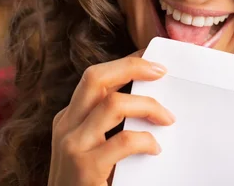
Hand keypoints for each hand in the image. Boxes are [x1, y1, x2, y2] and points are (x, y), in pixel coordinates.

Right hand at [47, 51, 175, 185]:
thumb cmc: (90, 181)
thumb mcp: (94, 147)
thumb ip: (112, 125)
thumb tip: (151, 102)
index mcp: (70, 117)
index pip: (96, 77)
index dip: (125, 64)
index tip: (152, 60)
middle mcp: (66, 125)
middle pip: (95, 77)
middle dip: (132, 67)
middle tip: (162, 71)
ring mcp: (72, 145)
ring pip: (112, 104)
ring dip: (147, 106)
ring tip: (167, 118)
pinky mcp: (84, 168)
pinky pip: (123, 141)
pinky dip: (145, 140)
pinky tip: (154, 149)